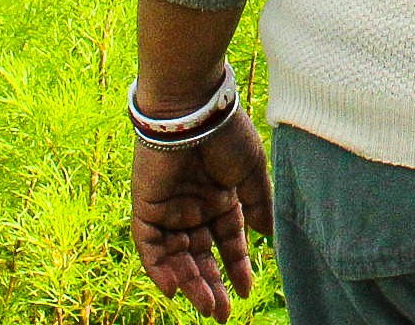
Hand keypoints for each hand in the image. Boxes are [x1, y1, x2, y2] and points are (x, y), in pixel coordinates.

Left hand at [131, 109, 271, 318]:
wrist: (193, 110)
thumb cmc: (226, 134)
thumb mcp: (251, 173)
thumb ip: (258, 205)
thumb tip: (267, 238)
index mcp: (219, 197)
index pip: (226, 241)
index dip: (235, 266)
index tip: (246, 289)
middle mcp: (193, 206)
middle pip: (200, 255)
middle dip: (211, 284)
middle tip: (221, 313)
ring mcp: (169, 208)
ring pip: (177, 256)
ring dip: (190, 283)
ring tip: (206, 306)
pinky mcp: (146, 207)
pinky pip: (150, 246)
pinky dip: (160, 269)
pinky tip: (175, 288)